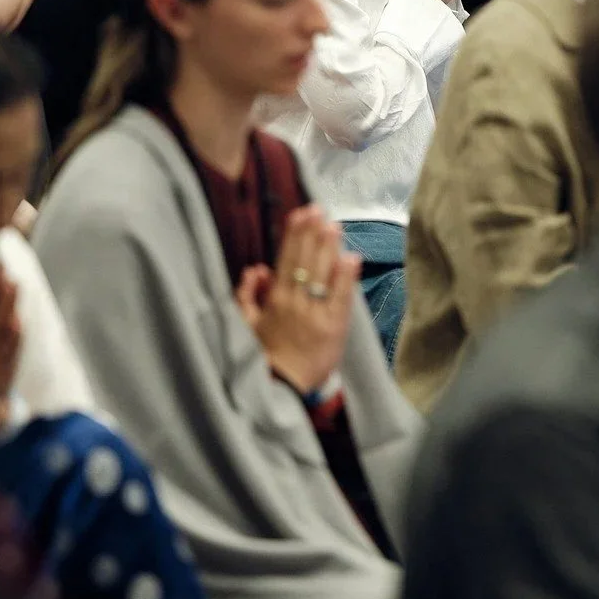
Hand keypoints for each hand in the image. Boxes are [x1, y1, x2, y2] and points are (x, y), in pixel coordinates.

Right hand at [235, 207, 358, 394]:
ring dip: (328, 248)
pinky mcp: (334, 327)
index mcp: (275, 299)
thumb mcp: (247, 325)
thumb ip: (248, 295)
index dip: (295, 235)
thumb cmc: (265, 355)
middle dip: (312, 234)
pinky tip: (351, 258)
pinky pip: (340, 297)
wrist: (283, 388)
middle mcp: (295, 302)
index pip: (286, 259)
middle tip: (319, 210)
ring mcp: (315, 313)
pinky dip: (345, 277)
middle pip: (305, 261)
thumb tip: (256, 269)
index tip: (301, 213)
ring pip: (322, 274)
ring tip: (334, 225)